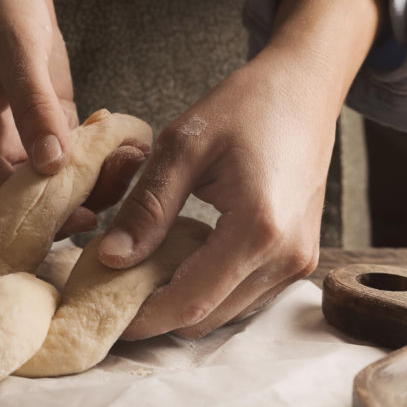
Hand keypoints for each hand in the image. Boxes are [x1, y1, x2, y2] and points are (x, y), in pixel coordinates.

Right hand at [0, 0, 144, 231]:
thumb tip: (52, 165)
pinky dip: (100, 154)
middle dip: (77, 204)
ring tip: (132, 162)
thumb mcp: (17, 56)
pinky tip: (128, 143)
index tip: (80, 217)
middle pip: (36, 198)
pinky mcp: (51, 115)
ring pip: (61, 178)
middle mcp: (4, 144)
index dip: (36, 219)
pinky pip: (75, 150)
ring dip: (95, 179)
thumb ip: (34, 109)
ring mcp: (29, 132)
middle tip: (122, 190)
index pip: (2, 199)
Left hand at [98, 0, 381, 337]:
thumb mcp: (183, 147)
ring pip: (226, 313)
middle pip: (208, 317)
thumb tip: (111, 258)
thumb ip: (147, 207)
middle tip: (113, 291)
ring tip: (142, 273)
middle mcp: (286, 257)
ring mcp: (299, 262)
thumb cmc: (245, 106)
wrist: (304, 89)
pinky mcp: (299, 258)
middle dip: (157, 313)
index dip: (143, 318)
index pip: (190, 301)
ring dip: (183, 302)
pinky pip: (245, 294)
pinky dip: (209, 288)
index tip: (101, 314)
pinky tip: (180, 259)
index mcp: (258, 230)